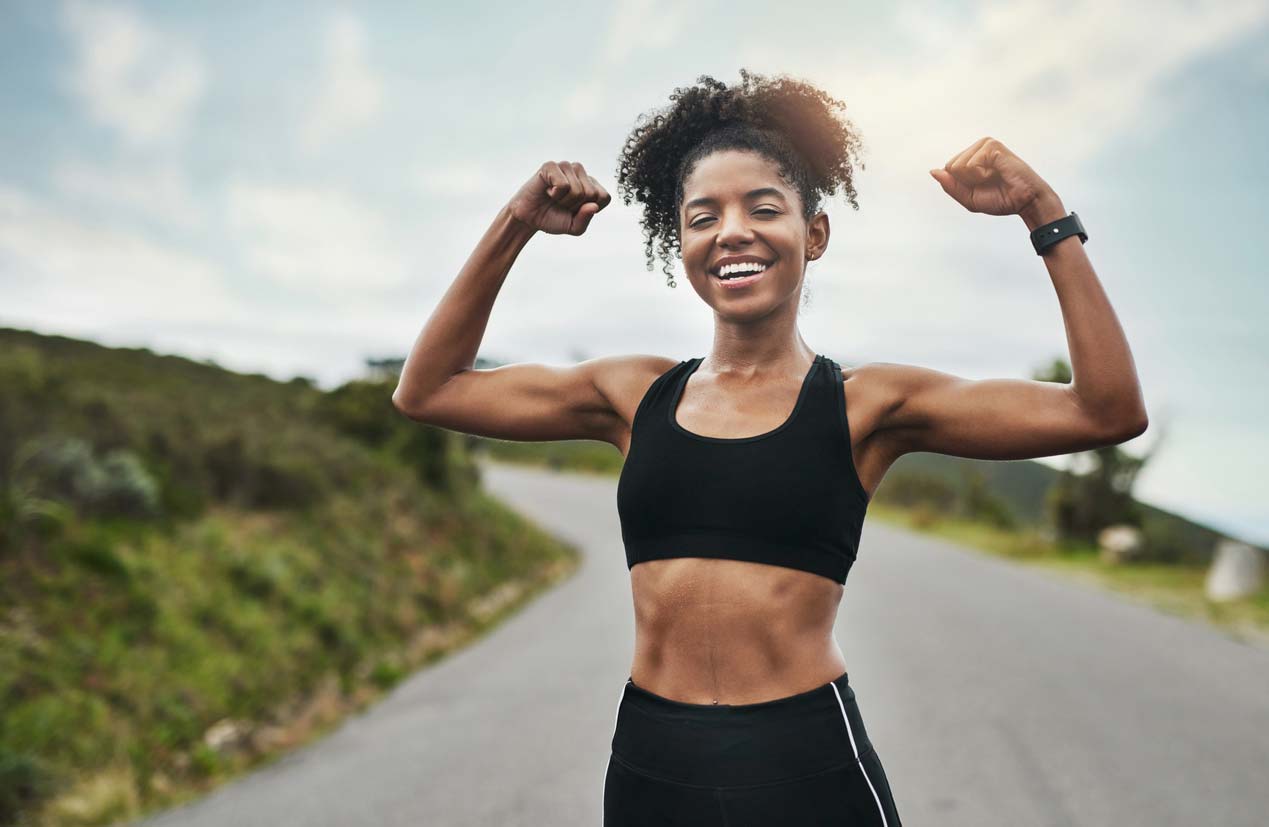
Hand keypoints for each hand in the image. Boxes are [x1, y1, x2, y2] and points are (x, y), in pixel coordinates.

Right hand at [508, 161, 610, 235]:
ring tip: (555, 198)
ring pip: (577, 190)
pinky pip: (563, 185)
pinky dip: (555, 195)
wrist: (529, 218)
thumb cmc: (553, 219)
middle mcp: (581, 172)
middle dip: (575, 206)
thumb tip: (593, 206)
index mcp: (592, 184)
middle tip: (562, 204)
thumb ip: (585, 220)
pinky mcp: (551, 166)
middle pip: (591, 194)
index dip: (588, 210)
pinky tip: (548, 191)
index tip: (574, 210)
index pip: (604, 197)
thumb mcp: (574, 227)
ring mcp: (566, 167)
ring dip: (564, 201)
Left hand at [929, 137, 1054, 218]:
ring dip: (974, 179)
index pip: (947, 170)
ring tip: (993, 177)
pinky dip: (981, 175)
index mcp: (970, 158)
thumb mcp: (968, 198)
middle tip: (987, 183)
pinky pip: (971, 164)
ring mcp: (985, 145)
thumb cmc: (1000, 199)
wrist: (1024, 201)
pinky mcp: (992, 146)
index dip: (961, 185)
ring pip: (958, 166)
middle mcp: (976, 148)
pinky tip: (996, 172)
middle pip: (950, 167)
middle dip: (966, 182)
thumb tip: (933, 171)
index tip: (980, 187)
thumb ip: (950, 186)